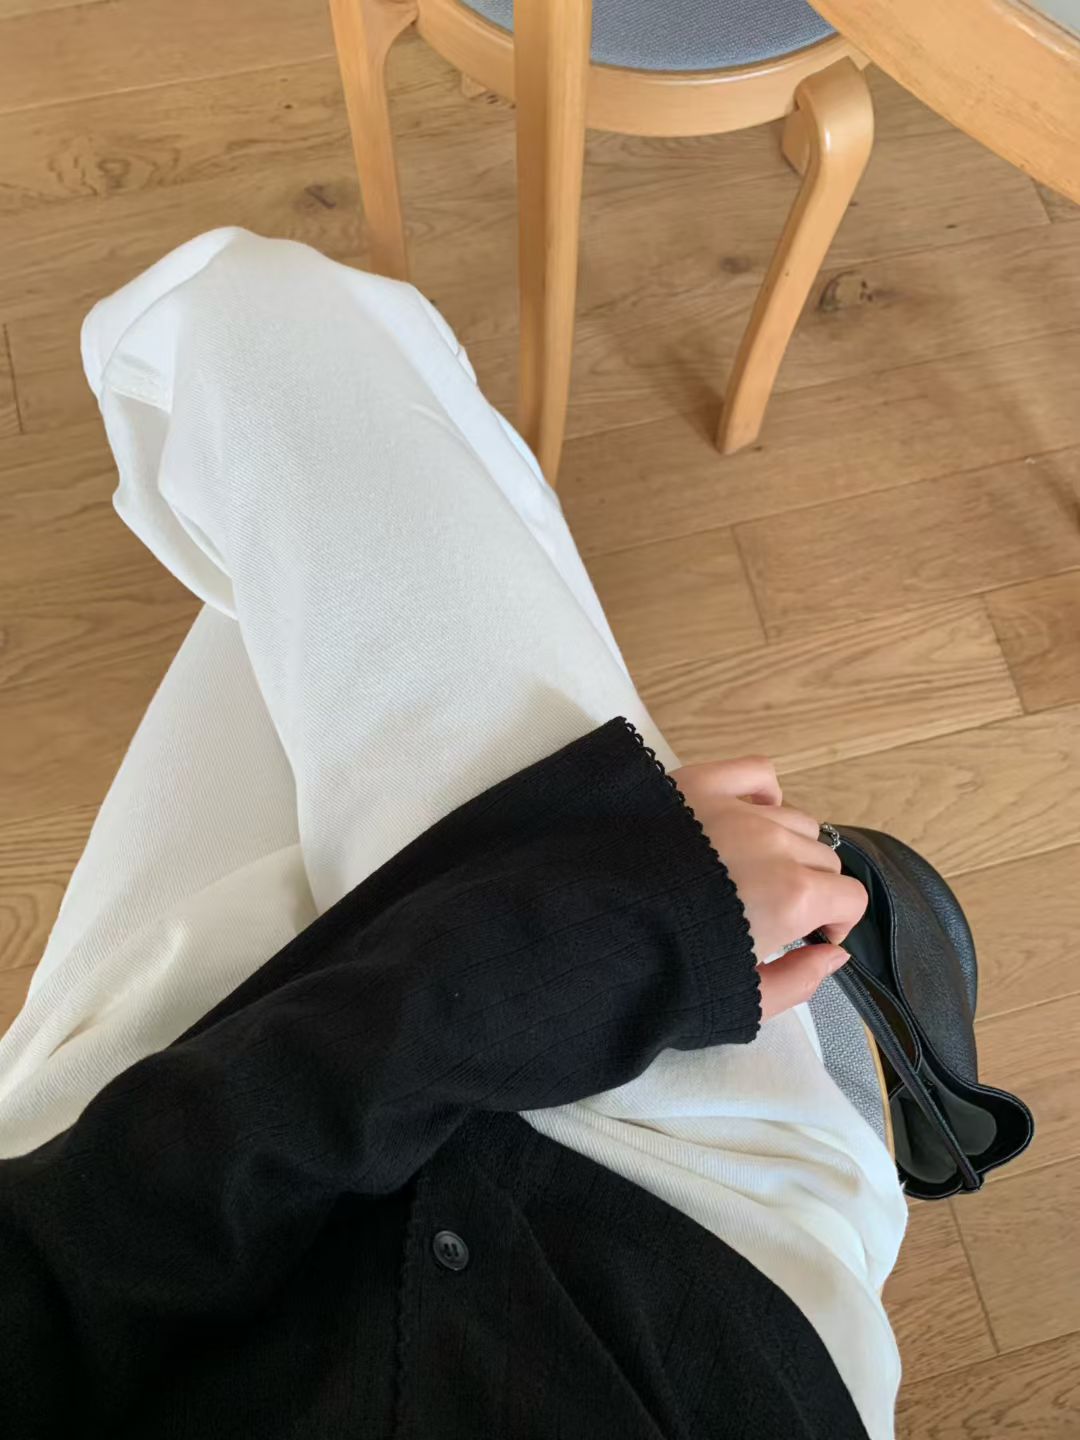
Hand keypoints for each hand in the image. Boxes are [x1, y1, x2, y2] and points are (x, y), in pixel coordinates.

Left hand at [673, 757, 866, 1020]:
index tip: (809, 937)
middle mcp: (773, 843)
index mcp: (792, 896)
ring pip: (796, 819)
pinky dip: (764, 794)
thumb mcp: (739, 1001)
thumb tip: (833, 956)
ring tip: (752, 870)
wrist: (586, 927)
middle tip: (773, 912)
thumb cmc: (662, 971)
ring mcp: (736, 808)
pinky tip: (750, 817)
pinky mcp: (699, 784)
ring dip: (788, 846)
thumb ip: (799, 982)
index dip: (836, 923)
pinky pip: (758, 774)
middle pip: (823, 858)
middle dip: (812, 888)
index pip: (850, 897)